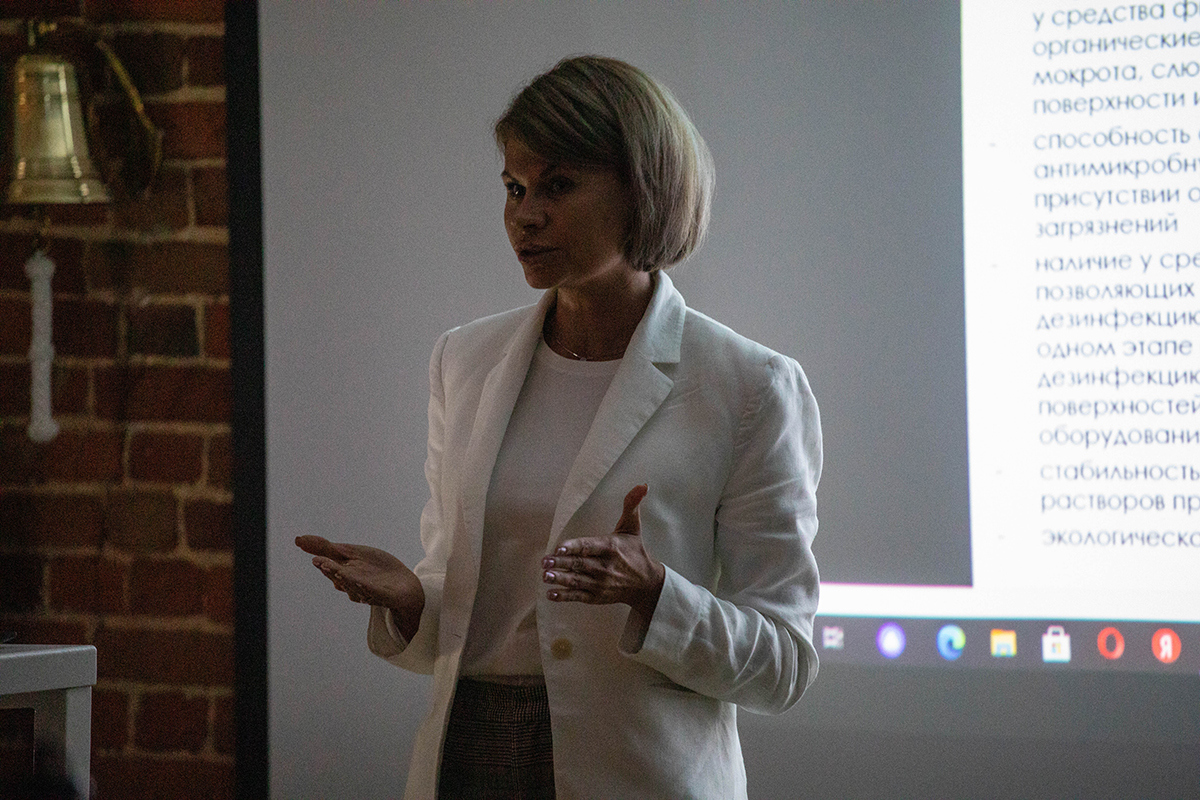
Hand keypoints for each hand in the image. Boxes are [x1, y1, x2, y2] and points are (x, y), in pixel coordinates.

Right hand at [295, 535, 424, 640]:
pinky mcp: (383, 596)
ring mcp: (368, 592)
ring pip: (353, 587)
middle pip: (340, 578)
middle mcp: (353, 586)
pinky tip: (360, 580)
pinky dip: (365, 587)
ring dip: (345, 579)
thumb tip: (298, 539)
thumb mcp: (351, 552)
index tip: (316, 558)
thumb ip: (325, 547)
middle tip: (322, 562)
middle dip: (331, 571)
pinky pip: (373, 593)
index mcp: (344, 574)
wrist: (404, 585)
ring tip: (338, 570)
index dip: (323, 564)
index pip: (331, 568)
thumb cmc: (376, 569)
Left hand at [541, 484, 664, 620]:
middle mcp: (605, 567)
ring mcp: (600, 584)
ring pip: (577, 581)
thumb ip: (632, 506)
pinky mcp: (597, 597)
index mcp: (611, 548)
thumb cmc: (636, 553)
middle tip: (544, 561)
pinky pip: (579, 596)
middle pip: (580, 564)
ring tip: (545, 576)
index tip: (559, 546)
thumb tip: (643, 485)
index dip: (574, 547)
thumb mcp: (633, 528)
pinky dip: (565, 596)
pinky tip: (551, 594)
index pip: (589, 546)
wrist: (647, 585)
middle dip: (561, 563)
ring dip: (560, 579)